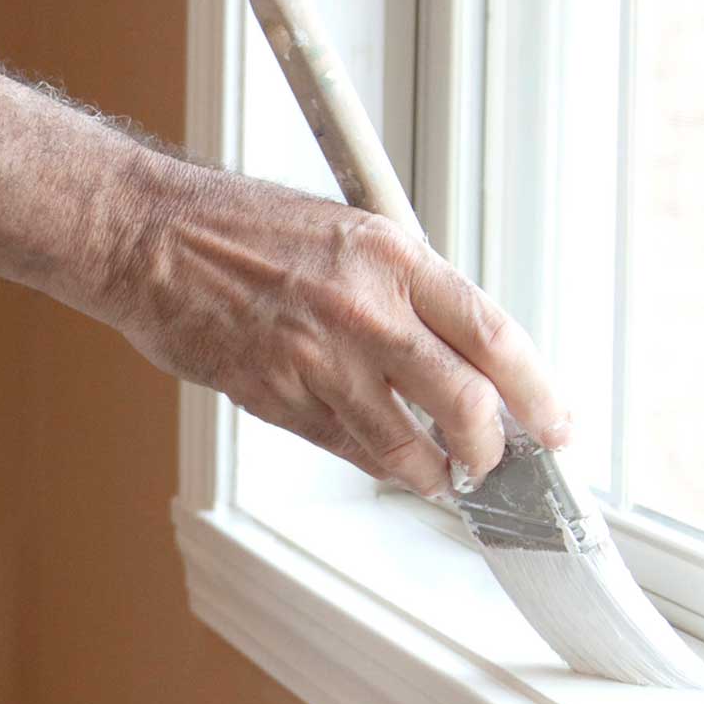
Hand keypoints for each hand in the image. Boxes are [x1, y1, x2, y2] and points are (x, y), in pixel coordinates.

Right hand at [106, 165, 571, 498]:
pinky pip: (342, 446)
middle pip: (465, 403)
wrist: (148, 237)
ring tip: (440, 476)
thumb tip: (452, 348)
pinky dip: (371, 461)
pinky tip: (381, 459)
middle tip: (499, 464)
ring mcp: (317, 360)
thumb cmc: (238, 227)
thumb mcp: (344, 231)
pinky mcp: (273, 396)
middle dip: (494, 449)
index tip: (554, 424)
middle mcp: (365, 310)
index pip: (493, 336)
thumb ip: (400, 286)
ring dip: (433, 473)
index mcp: (392, 258)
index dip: (537, 392)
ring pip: (404, 445)